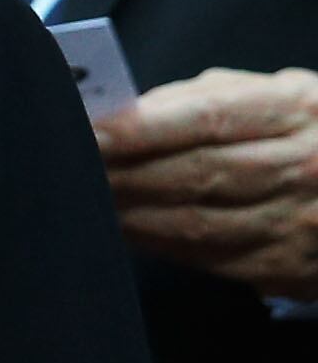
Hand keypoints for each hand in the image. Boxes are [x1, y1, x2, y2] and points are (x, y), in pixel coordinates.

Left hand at [97, 66, 317, 300]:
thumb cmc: (311, 131)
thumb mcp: (277, 95)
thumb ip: (206, 99)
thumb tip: (128, 113)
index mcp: (297, 110)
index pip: (207, 117)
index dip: (142, 127)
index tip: (89, 132)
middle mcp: (305, 166)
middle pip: (198, 173)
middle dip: (124, 174)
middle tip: (68, 169)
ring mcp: (300, 221)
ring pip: (199, 224)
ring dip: (132, 215)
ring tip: (85, 202)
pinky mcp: (290, 267)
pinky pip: (211, 259)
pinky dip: (160, 245)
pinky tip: (125, 231)